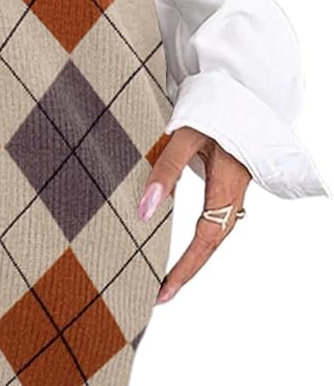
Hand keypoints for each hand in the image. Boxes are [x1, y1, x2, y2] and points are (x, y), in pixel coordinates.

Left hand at [137, 126, 250, 303]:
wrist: (239, 89)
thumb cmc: (213, 109)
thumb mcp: (184, 136)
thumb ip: (165, 171)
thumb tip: (145, 212)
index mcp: (226, 186)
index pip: (204, 240)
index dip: (184, 269)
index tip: (163, 292)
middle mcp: (233, 193)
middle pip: (212, 244)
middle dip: (188, 272)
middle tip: (161, 296)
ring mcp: (233, 190)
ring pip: (216, 234)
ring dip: (195, 258)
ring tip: (170, 279)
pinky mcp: (228, 183)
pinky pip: (217, 220)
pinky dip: (201, 240)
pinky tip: (189, 248)